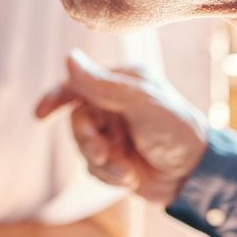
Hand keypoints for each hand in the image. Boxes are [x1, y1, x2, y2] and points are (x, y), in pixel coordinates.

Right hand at [37, 48, 209, 205]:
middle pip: (77, 119)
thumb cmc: (176, 130)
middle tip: (101, 152)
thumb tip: (68, 59)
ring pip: (82, 146)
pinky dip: (108, 175)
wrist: (196, 176)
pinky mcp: (114, 160)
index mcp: (121, 83)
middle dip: (86, 139)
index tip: (40, 114)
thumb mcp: (141, 103)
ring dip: (100, 161)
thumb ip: (104, 85)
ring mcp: (113, 133)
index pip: (79, 84)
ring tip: (124, 170)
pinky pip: (92, 168)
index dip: (56, 97)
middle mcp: (114, 106)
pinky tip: (129, 177)